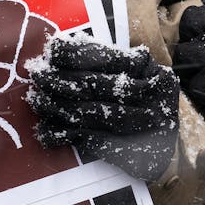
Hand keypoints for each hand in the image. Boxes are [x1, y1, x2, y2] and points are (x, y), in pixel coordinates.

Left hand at [27, 36, 180, 180]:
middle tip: (37, 75)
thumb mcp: (139, 75)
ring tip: (36, 100)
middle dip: (61, 80)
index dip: (77, 54)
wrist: (167, 147)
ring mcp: (144, 128)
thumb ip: (110, 63)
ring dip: (58, 107)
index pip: (110, 59)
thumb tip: (60, 52)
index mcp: (153, 73)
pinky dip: (66, 135)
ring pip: (91, 113)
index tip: (52, 49)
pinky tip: (46, 130)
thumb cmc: (145, 102)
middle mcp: (153, 99)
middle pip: (97, 87)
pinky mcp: (132, 155)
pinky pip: (91, 142)